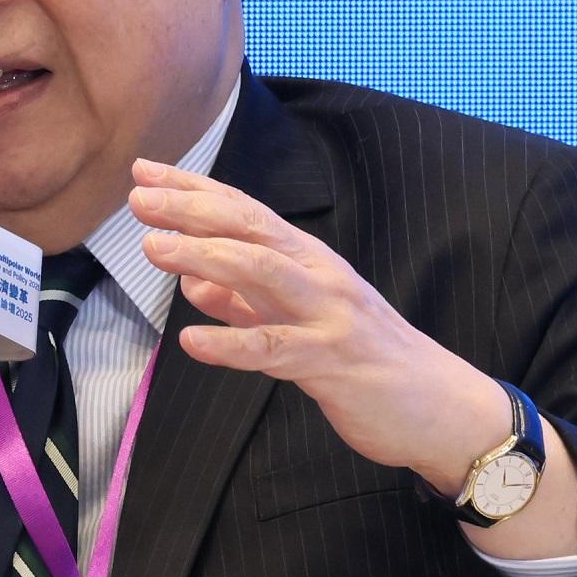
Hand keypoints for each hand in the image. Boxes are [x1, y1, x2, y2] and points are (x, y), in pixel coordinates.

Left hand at [131, 159, 576, 553]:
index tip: (145, 170)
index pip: (243, 212)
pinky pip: (274, 350)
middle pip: (249, 229)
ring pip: (262, 274)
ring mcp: (327, 315)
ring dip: (206, 256)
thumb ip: (246, 301)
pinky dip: (231, 342)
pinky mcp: (333, 362)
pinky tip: (191, 341)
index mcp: (308, 261)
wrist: (438, 405)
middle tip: (138, 196)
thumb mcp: (298, 322)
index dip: (193, 189)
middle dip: (191, 209)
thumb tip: (193, 280)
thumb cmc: (367, 361)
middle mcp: (318, 275)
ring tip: (153, 248)